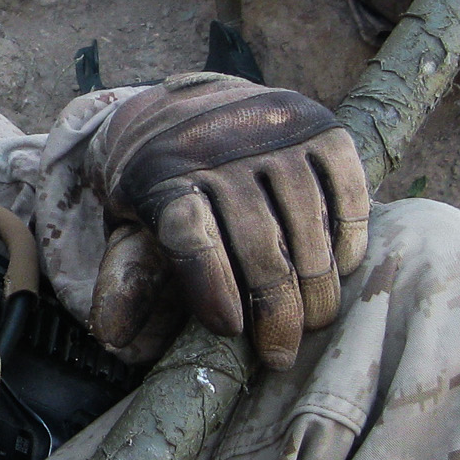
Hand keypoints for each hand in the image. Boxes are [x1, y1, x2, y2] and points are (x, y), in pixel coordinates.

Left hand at [86, 74, 369, 369]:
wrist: (189, 106)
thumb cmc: (163, 183)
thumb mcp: (132, 222)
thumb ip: (127, 277)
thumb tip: (110, 338)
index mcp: (163, 173)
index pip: (189, 236)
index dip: (211, 286)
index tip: (229, 329)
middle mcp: (219, 145)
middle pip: (258, 243)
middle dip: (276, 311)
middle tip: (281, 353)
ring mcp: (274, 131)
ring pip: (307, 224)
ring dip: (318, 285)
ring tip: (315, 320)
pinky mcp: (320, 126)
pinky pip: (346, 191)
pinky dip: (349, 236)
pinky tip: (342, 268)